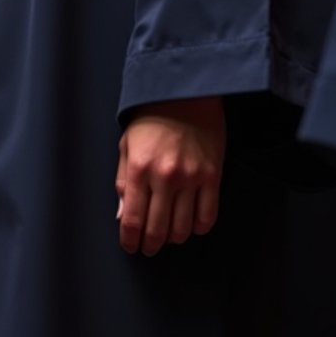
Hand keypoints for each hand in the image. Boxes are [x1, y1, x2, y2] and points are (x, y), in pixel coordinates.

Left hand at [115, 96, 225, 256]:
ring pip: (183, 228)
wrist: (185, 89)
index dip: (130, 240)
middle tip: (149, 247)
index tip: (131, 246)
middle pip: (157, 230)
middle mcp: (164, 176)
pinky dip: (199, 227)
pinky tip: (192, 224)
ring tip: (169, 234)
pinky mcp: (212, 175)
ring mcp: (191, 177)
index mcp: (139, 168)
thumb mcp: (127, 144)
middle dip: (151, 245)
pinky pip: (208, 216)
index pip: (132, 219)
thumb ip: (122, 181)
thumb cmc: (152, 115)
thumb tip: (123, 216)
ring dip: (174, 238)